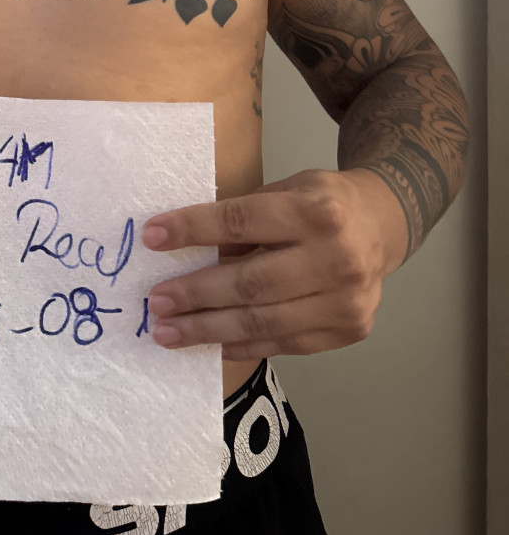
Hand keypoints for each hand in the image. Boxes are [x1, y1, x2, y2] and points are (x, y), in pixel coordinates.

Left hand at [143, 168, 405, 360]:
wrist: (384, 225)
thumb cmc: (321, 203)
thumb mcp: (285, 190)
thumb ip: (242, 219)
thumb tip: (181, 246)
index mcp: (316, 210)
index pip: (240, 222)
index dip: (192, 229)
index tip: (151, 237)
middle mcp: (335, 257)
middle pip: (251, 283)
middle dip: (195, 294)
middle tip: (155, 301)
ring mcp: (345, 300)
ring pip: (263, 322)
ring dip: (208, 329)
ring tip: (168, 331)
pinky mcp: (347, 331)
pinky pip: (282, 343)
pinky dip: (240, 345)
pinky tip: (209, 343)